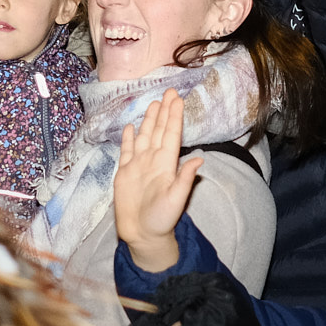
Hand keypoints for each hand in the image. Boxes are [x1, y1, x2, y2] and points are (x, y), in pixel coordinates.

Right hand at [113, 89, 203, 272]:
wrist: (142, 235)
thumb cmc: (161, 220)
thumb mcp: (176, 200)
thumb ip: (185, 179)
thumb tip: (200, 158)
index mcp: (166, 164)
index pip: (171, 135)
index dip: (174, 117)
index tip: (178, 99)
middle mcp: (153, 161)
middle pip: (158, 131)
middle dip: (164, 112)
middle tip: (169, 91)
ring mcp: (138, 165)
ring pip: (144, 136)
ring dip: (149, 120)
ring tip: (154, 103)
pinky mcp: (125, 173)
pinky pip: (126, 151)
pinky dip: (128, 138)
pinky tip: (130, 126)